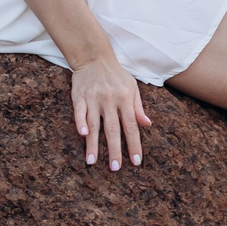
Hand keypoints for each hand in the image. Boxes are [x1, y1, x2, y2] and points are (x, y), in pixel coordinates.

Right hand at [72, 55, 148, 169]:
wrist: (94, 57)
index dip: (134, 144)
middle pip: (113, 129)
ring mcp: (94, 98)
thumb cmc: (116, 76)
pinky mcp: (79, 96)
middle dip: (115, 150)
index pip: (131, 126)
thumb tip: (147, 125)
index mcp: (125, 99)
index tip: (136, 162)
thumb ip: (138, 108)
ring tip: (92, 162)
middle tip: (115, 168)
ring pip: (94, 124)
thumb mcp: (132, 88)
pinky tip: (82, 135)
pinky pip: (79, 111)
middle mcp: (110, 100)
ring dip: (93, 144)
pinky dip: (80, 122)